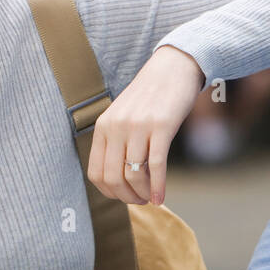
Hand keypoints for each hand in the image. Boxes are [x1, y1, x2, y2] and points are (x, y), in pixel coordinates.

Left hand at [87, 45, 204, 206]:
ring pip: (133, 175)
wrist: (173, 68)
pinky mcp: (161, 127)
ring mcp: (138, 127)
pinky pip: (155, 166)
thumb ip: (116, 141)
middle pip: (113, 178)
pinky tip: (161, 197)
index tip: (122, 196)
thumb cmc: (150, 97)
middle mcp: (117, 127)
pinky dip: (157, 187)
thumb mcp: (123, 116)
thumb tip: (117, 179)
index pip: (96, 172)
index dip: (108, 192)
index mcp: (103, 126)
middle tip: (138, 201)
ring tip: (150, 198)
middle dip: (126, 197)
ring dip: (142, 194)